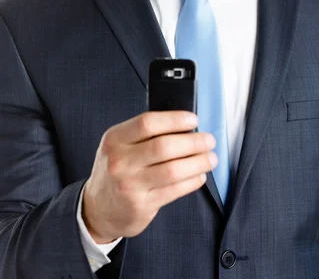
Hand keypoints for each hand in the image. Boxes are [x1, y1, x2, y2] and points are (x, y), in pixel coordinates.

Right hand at [82, 111, 216, 242]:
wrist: (98, 209)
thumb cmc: (115, 170)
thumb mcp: (119, 144)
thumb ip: (144, 133)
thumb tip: (184, 124)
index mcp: (115, 139)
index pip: (147, 123)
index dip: (175, 119)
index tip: (193, 120)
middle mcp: (120, 161)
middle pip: (164, 146)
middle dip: (193, 142)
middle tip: (209, 140)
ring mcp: (130, 185)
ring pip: (173, 170)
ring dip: (198, 162)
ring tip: (210, 158)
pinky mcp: (141, 206)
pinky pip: (174, 191)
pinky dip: (192, 181)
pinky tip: (199, 175)